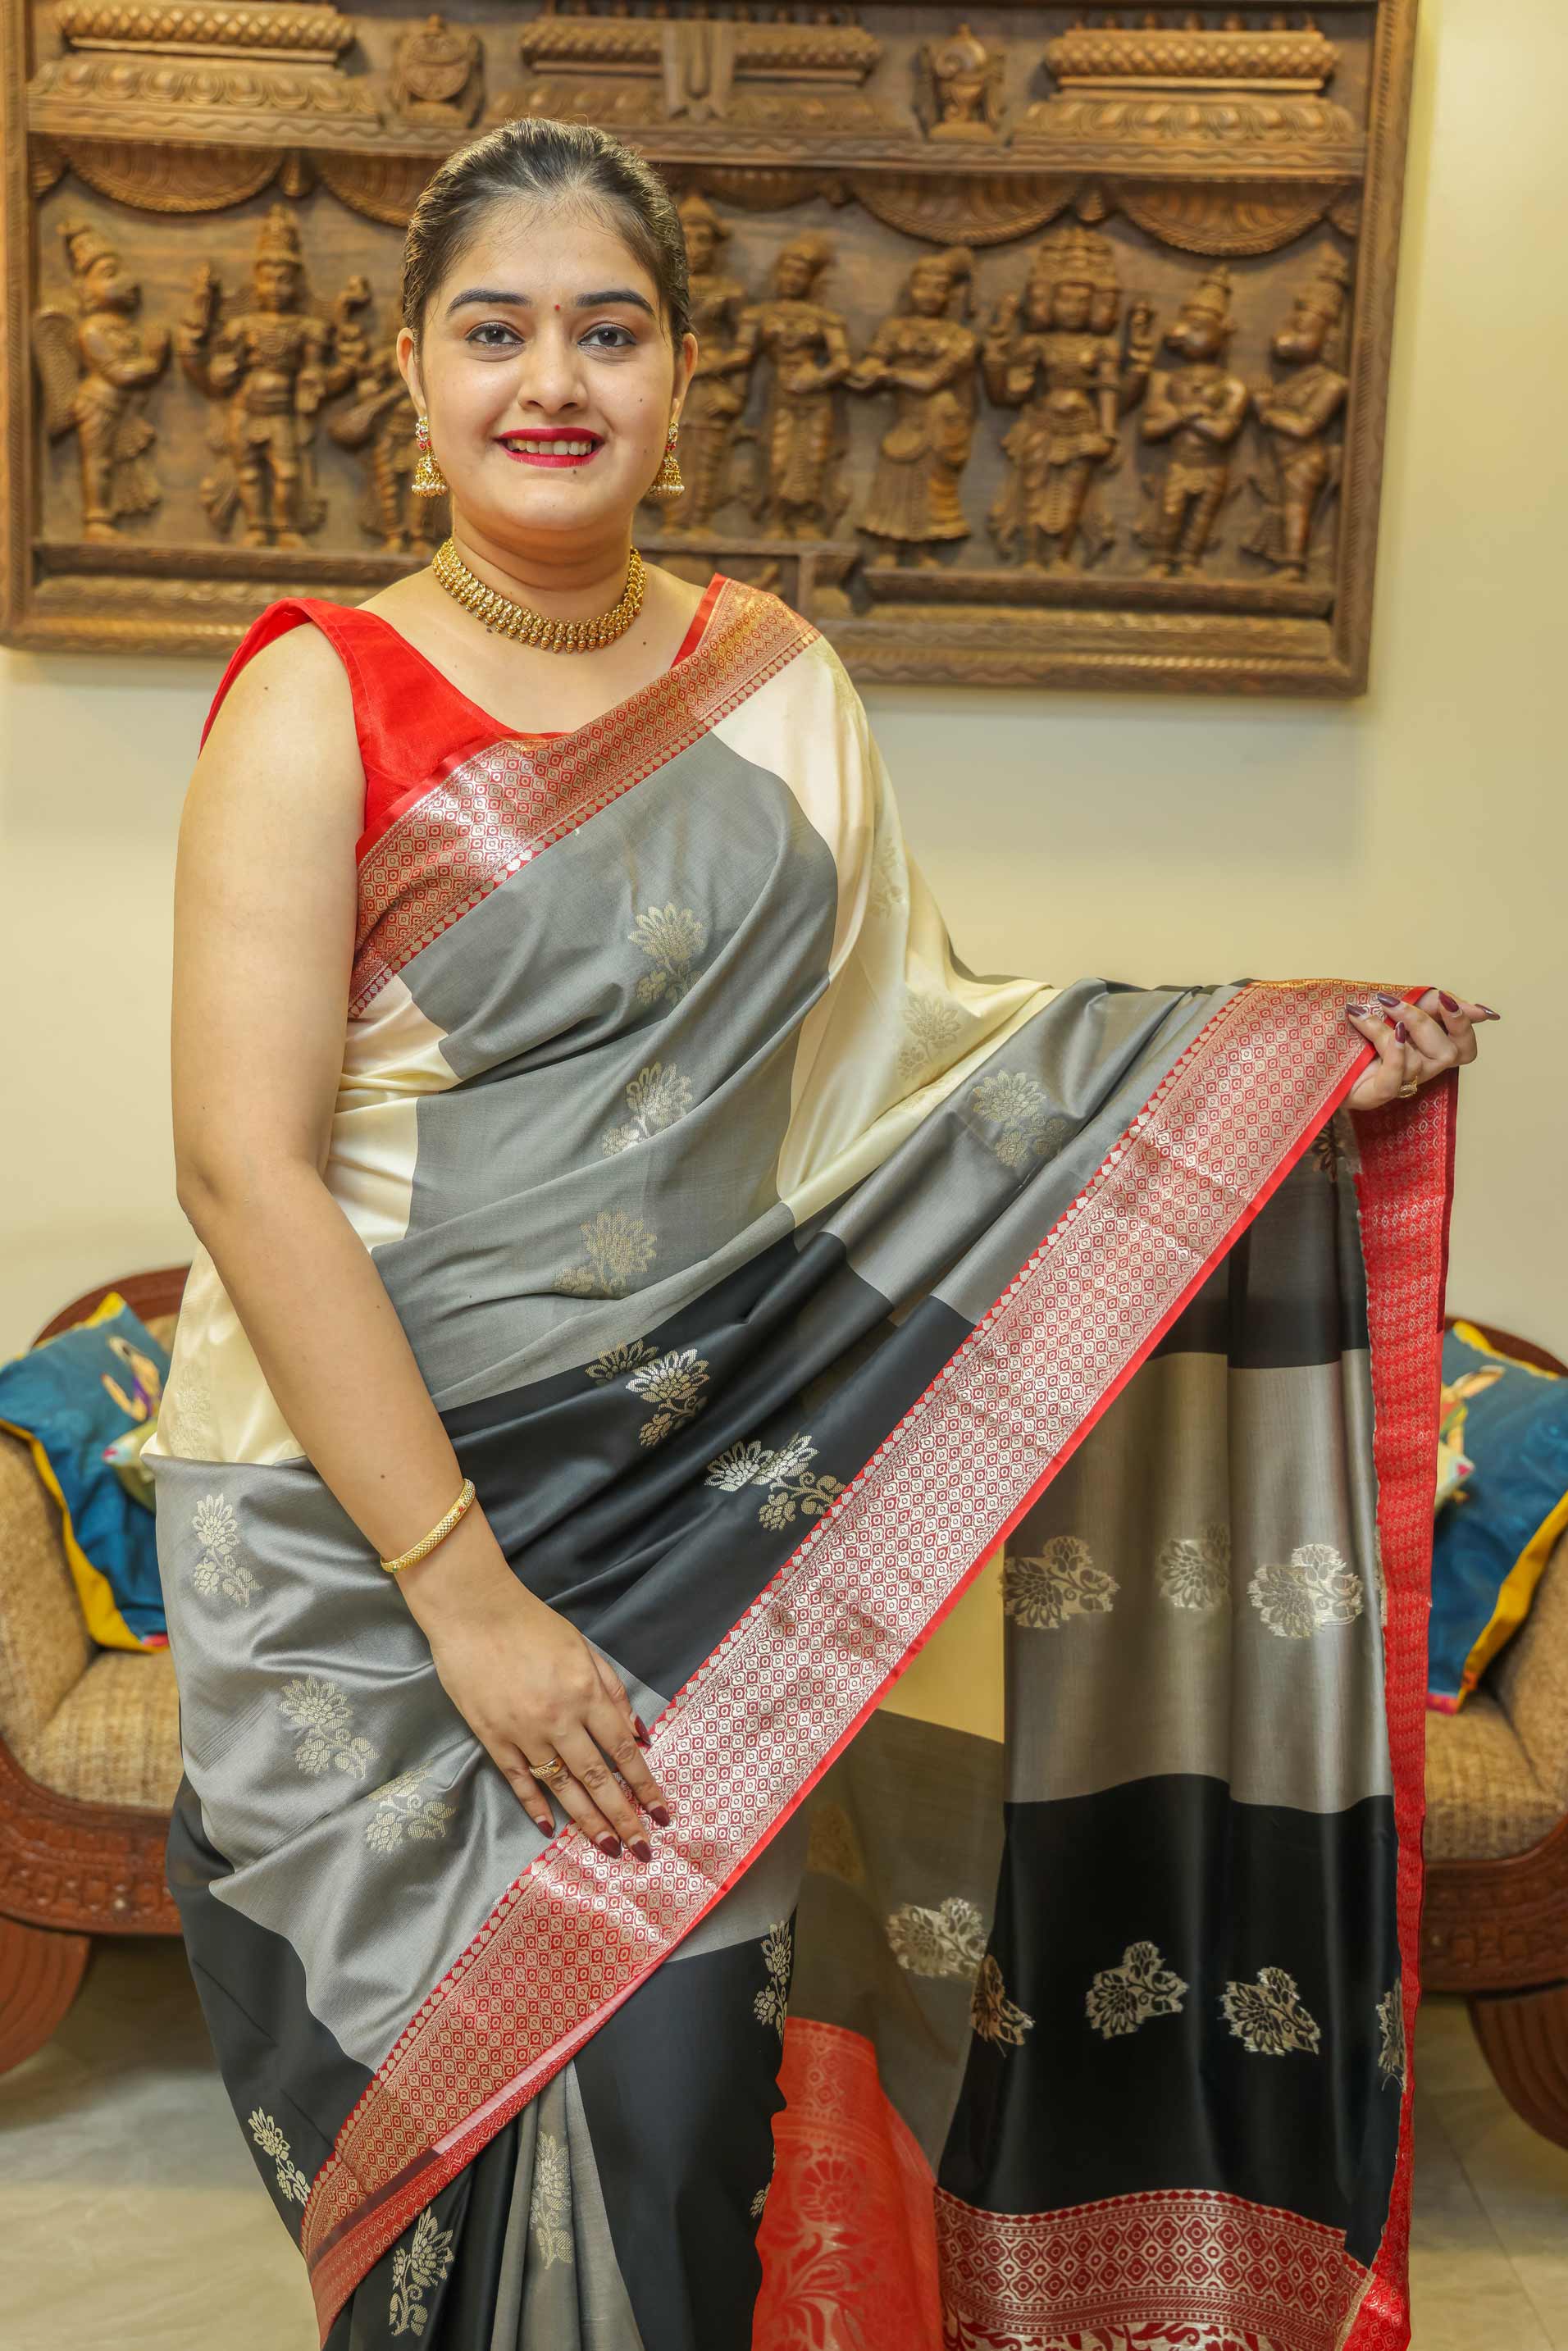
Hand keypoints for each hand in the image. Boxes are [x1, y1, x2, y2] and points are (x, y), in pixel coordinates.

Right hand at [400, 1518, 669, 1860]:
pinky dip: (535, 1806)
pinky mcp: (492, 1737)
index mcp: (585, 1692)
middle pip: (597, 1777)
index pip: (623, 1750)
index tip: (662, 1814)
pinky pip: (518, 1780)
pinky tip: (550, 1829)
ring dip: (586, 1821)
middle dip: (623, 1816)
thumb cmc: (532, 1625)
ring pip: (561, 1787)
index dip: (644, 1785)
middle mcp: (559, 1718)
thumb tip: (639, 1734)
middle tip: (641, 1850)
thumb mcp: (583, 1648)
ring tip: (607, 1848)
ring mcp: (523, 1731)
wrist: (472, 1612)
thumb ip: (613, 1691)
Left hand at [1344, 989, 1497, 1109]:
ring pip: (1418, 1060)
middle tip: (1392, 1002)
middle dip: (1423, 1021)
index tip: (1448, 1002)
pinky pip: (1396, 1075)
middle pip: (1448, 1052)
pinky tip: (1370, 1027)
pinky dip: (1390, 1050)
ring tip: (1364, 1011)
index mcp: (1432, 1050)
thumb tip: (1476, 1008)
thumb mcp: (1398, 1010)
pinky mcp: (1378, 1093)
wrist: (1322, 1058)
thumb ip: (1431, 1004)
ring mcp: (1402, 1084)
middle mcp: (1424, 1070)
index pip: (1464, 1044)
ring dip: (1393, 1029)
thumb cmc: (1361, 1035)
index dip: (1464, 1024)